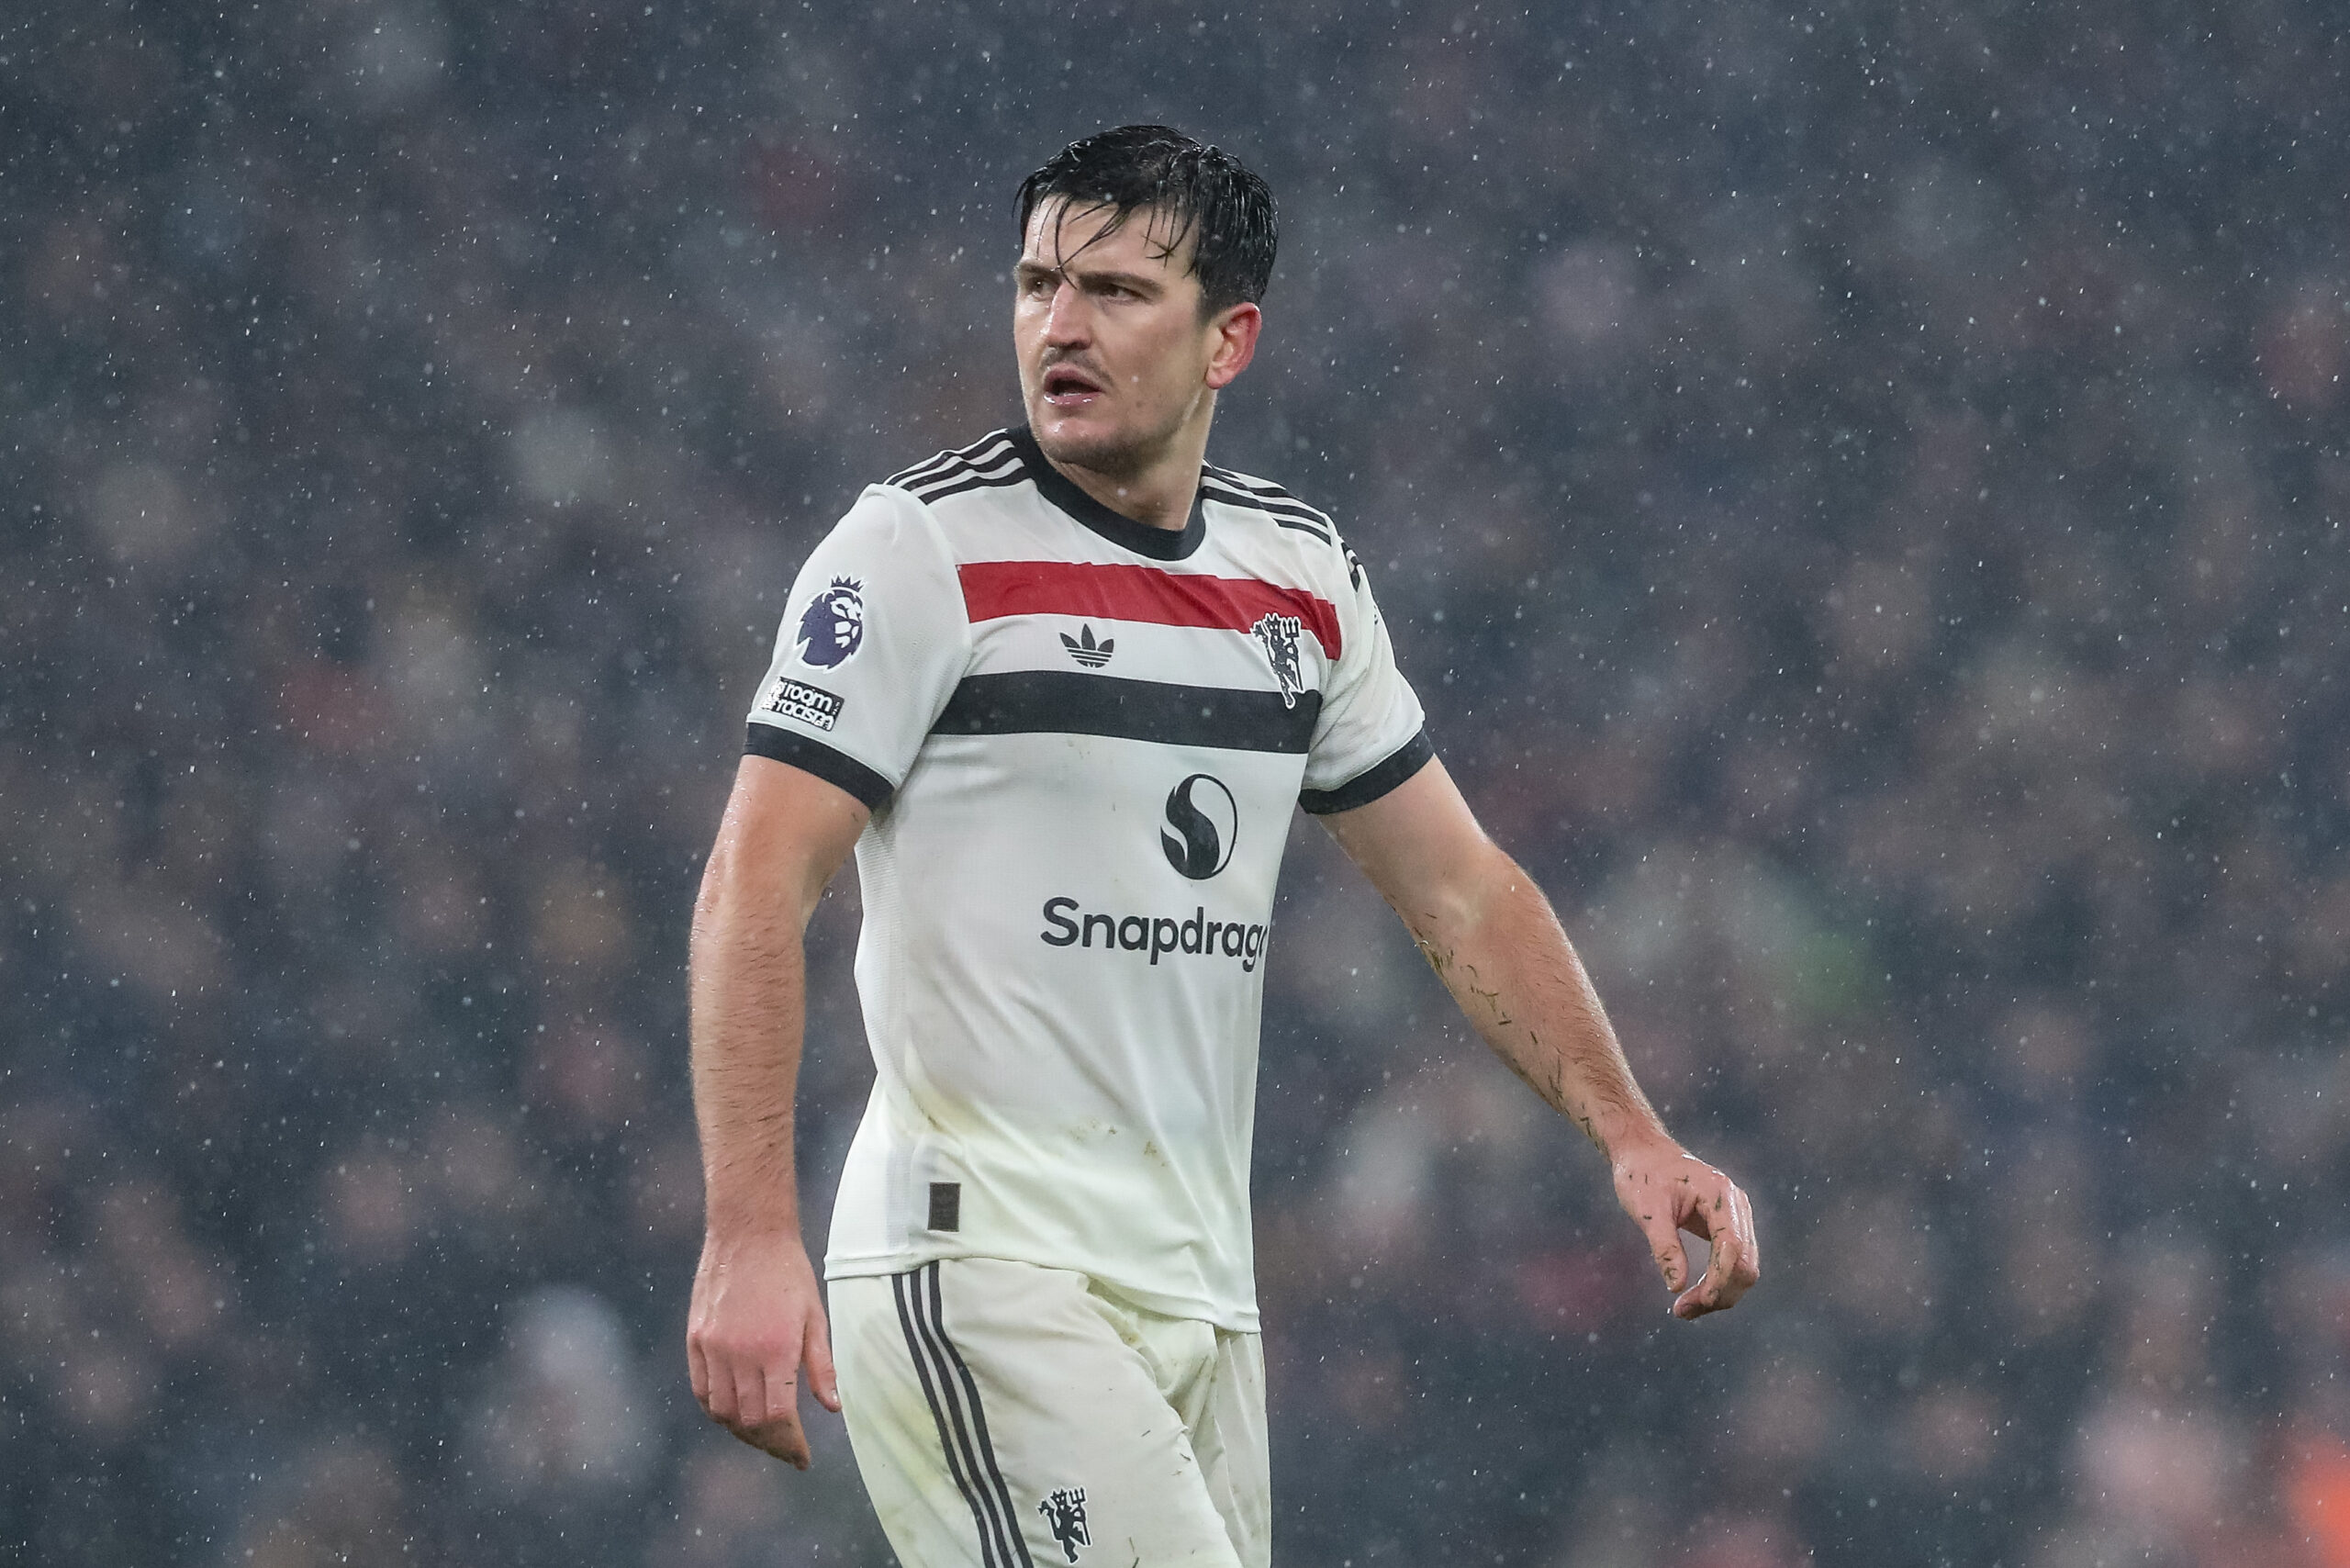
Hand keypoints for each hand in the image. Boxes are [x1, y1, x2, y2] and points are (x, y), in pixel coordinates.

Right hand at [686, 1230, 840, 1467]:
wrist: (747, 1234)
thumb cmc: (788, 1274)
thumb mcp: (815, 1317)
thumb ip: (822, 1365)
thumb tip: (833, 1408)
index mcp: (775, 1349)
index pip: (778, 1417)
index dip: (790, 1444)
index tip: (802, 1457)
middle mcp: (740, 1353)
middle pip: (749, 1421)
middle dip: (770, 1443)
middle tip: (787, 1449)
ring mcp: (713, 1347)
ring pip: (721, 1411)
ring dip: (742, 1431)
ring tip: (763, 1435)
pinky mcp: (695, 1339)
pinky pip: (701, 1390)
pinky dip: (716, 1410)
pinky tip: (733, 1413)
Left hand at [1612, 1142, 1760, 1318]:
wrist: (1643, 1151)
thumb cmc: (1641, 1175)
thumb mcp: (1648, 1211)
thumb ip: (1665, 1247)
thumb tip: (1678, 1287)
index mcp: (1721, 1195)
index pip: (1733, 1247)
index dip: (1719, 1280)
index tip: (1696, 1303)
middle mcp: (1736, 1206)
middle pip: (1745, 1264)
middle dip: (1719, 1293)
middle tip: (1681, 1312)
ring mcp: (1736, 1216)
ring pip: (1743, 1268)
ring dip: (1720, 1294)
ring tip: (1683, 1310)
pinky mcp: (1728, 1226)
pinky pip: (1733, 1262)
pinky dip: (1718, 1283)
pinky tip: (1695, 1296)